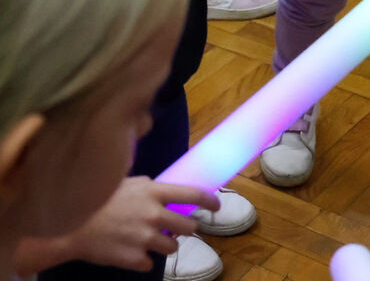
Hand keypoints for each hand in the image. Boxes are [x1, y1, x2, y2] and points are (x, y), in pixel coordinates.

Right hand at [65, 177, 219, 271]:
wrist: (72, 226)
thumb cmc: (100, 200)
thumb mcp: (130, 184)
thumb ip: (152, 189)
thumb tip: (170, 192)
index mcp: (153, 192)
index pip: (192, 195)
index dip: (209, 201)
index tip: (217, 206)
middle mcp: (153, 215)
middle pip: (188, 227)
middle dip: (185, 229)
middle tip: (176, 229)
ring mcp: (144, 238)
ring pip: (172, 247)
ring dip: (165, 244)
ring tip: (146, 239)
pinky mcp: (135, 259)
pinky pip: (150, 262)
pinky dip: (142, 258)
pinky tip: (128, 249)